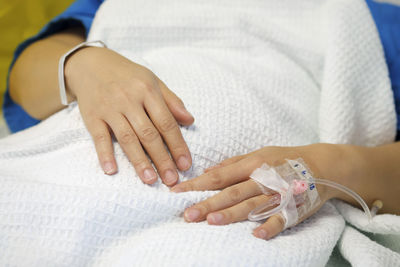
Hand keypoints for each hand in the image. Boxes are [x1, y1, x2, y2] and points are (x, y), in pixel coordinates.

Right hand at [65, 47, 193, 185]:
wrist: (91, 64)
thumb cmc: (127, 75)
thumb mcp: (152, 81)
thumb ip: (172, 101)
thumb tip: (190, 120)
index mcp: (148, 91)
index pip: (166, 123)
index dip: (178, 145)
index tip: (185, 164)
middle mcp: (129, 100)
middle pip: (149, 134)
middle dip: (162, 159)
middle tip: (172, 180)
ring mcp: (110, 109)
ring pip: (127, 138)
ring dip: (139, 161)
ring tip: (150, 180)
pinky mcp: (92, 116)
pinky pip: (99, 137)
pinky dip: (105, 154)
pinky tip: (111, 170)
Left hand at [171, 144, 369, 239]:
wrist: (322, 165)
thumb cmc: (285, 158)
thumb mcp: (259, 153)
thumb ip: (233, 164)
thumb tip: (208, 172)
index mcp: (252, 163)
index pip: (219, 176)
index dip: (197, 184)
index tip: (177, 192)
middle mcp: (263, 178)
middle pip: (232, 192)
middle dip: (208, 203)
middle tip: (187, 214)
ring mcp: (278, 194)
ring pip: (252, 205)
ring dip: (232, 213)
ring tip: (211, 221)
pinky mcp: (294, 208)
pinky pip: (281, 218)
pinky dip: (270, 226)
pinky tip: (256, 234)